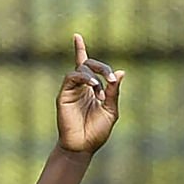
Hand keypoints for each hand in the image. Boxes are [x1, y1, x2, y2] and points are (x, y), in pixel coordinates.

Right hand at [56, 34, 123, 154]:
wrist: (83, 147)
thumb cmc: (97, 131)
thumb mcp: (111, 110)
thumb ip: (114, 92)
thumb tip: (120, 72)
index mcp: (92, 89)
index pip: (86, 66)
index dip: (80, 50)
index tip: (76, 35)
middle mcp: (81, 87)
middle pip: (87, 64)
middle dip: (101, 66)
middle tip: (110, 78)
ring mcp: (71, 90)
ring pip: (80, 69)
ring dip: (94, 75)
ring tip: (101, 90)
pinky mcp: (63, 95)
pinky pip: (71, 78)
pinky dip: (84, 78)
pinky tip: (93, 87)